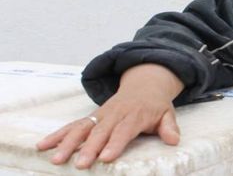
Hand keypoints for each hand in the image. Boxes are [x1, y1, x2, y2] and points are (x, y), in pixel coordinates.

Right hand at [36, 64, 183, 168]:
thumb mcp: (167, 114)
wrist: (144, 85)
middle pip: (100, 132)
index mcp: (135, 115)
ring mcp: (100, 115)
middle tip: (80, 164)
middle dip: (89, 148)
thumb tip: (174, 140)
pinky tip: (43, 146)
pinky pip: (72, 125)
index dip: (115, 144)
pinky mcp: (91, 117)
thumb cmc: (155, 105)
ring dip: (68, 143)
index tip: (106, 158)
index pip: (124, 130)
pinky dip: (57, 135)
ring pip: (82, 128)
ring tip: (57, 159)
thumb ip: (169, 127)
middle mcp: (115, 115)